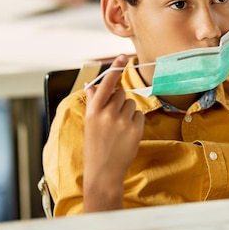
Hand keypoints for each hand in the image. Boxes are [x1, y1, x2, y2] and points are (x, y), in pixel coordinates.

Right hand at [83, 54, 143, 211]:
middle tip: (113, 116)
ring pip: (131, 103)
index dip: (115, 68)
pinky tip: (126, 133)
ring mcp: (122, 121)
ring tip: (118, 127)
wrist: (103, 172)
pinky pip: (139, 114)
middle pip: (122, 92)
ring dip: (127, 111)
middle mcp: (108, 113)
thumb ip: (93, 102)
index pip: (107, 83)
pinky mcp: (135, 129)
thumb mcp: (89, 123)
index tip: (123, 57)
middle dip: (119, 100)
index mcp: (93, 110)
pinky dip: (135, 120)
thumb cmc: (95, 146)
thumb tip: (94, 84)